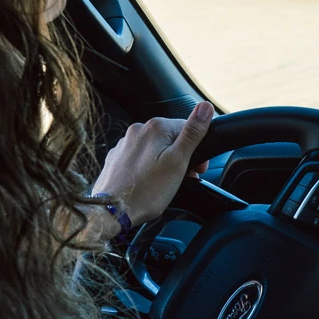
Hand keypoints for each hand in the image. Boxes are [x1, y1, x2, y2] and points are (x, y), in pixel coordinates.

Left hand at [92, 100, 214, 226]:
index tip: (198, 169)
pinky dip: (149, 168)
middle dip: (181, 157)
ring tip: (166, 184)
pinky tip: (149, 184)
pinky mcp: (117, 159)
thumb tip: (205, 107)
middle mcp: (137, 131)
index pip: (187, 128)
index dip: (197, 150)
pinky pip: (140, 159)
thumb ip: (192, 133)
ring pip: (155, 149)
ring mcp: (125, 145)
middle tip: (184, 179)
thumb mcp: (178, 161)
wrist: (112, 211)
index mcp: (155, 127)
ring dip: (165, 163)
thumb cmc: (146, 191)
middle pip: (170, 139)